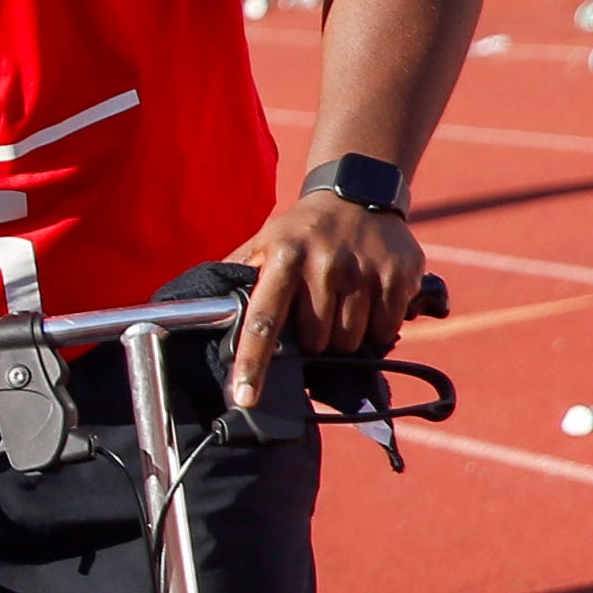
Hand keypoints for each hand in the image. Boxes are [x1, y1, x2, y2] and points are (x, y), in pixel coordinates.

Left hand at [221, 191, 426, 409]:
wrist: (356, 195)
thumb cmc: (300, 232)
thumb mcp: (263, 244)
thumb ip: (237, 278)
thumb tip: (193, 311)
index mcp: (282, 260)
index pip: (263, 321)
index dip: (252, 364)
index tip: (245, 398)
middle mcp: (324, 265)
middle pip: (315, 341)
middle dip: (311, 342)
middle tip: (313, 319)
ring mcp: (364, 270)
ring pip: (350, 340)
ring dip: (343, 338)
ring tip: (340, 308)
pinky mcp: (399, 275)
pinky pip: (385, 329)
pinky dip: (377, 328)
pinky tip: (368, 304)